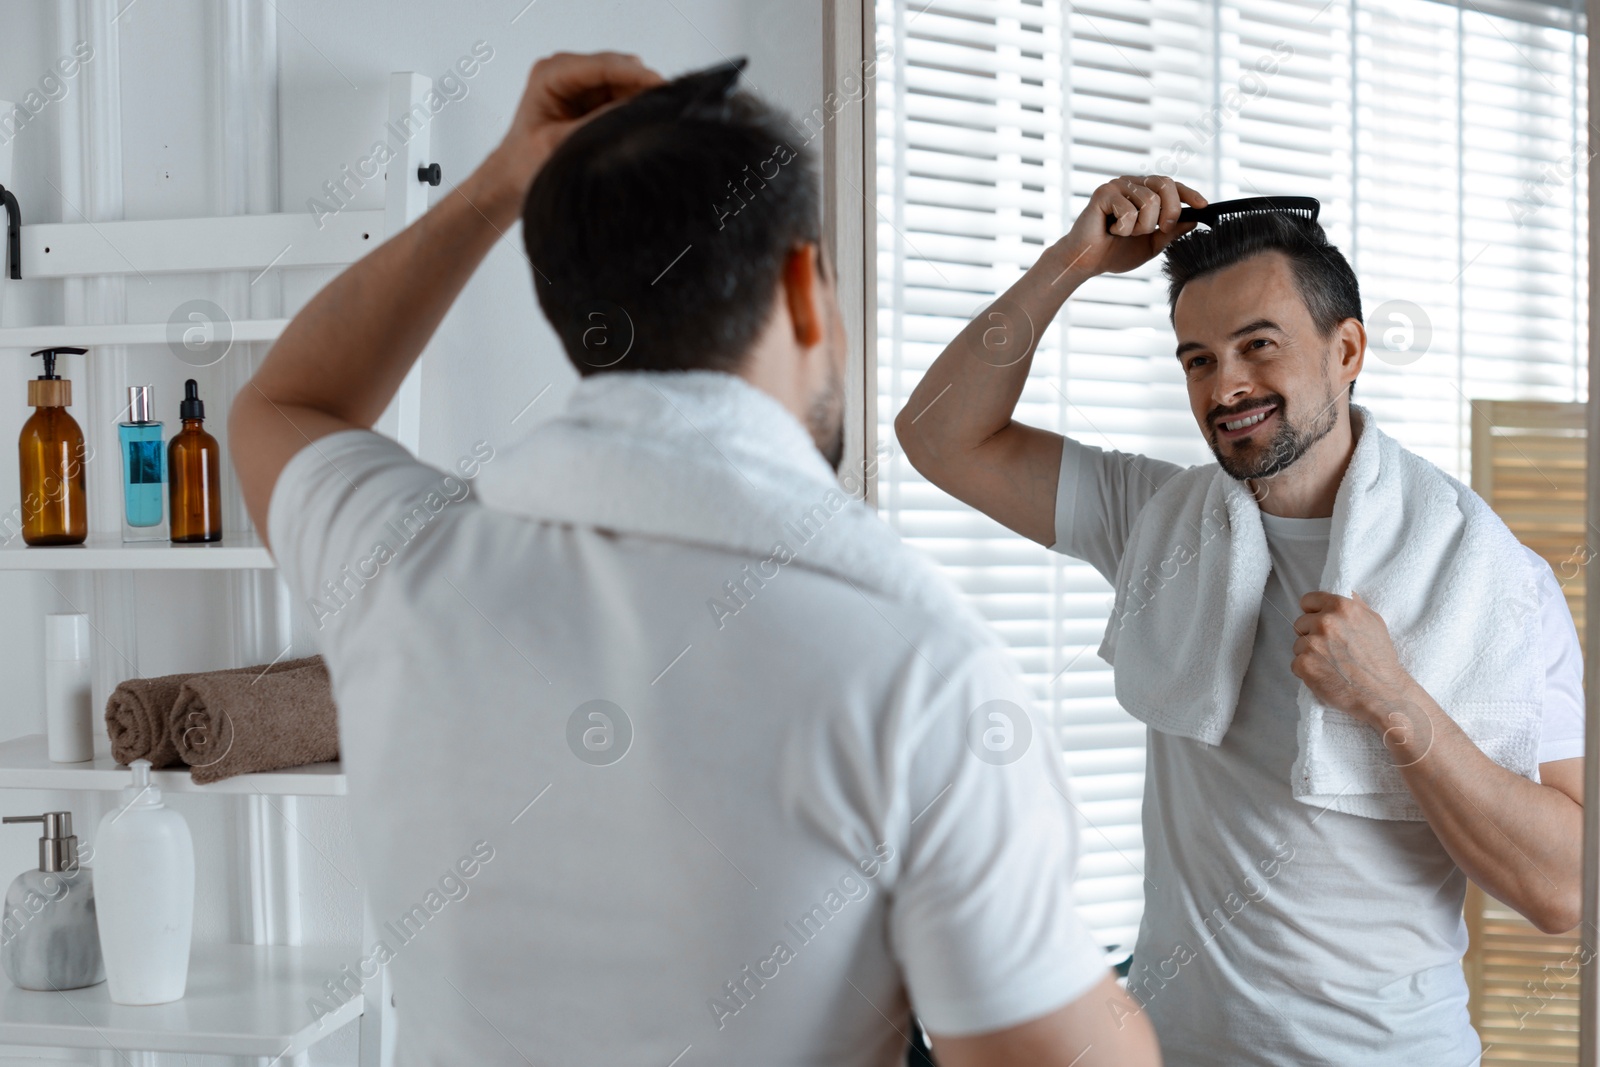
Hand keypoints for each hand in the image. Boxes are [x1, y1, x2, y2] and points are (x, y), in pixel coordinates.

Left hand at [494, 51, 665, 200]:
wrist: (515, 175)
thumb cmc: (527, 163)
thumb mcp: (560, 145)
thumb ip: (596, 124)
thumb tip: (634, 108)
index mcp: (550, 74)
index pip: (602, 66)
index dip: (635, 75)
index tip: (663, 86)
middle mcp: (564, 69)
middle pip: (616, 68)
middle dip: (640, 86)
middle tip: (664, 109)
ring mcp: (579, 80)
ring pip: (624, 80)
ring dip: (638, 98)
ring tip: (651, 120)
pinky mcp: (591, 94)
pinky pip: (622, 93)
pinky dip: (633, 106)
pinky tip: (640, 122)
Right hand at [1051, 175, 1205, 281]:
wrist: (1087, 262)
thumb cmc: (1116, 252)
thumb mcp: (1152, 244)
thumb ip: (1171, 232)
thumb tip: (1193, 220)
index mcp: (1144, 192)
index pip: (1172, 186)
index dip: (1189, 194)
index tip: (1203, 206)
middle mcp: (1132, 184)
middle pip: (1165, 186)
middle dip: (1169, 212)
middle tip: (1158, 229)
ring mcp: (1117, 186)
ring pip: (1149, 202)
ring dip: (1140, 227)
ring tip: (1124, 232)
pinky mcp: (1103, 193)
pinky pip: (1128, 210)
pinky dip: (1123, 228)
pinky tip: (1110, 230)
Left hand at [1290, 591, 1416, 725]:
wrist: (1383, 694)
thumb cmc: (1380, 660)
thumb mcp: (1374, 622)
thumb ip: (1355, 605)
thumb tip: (1343, 592)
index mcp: (1341, 607)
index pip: (1308, 600)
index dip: (1312, 612)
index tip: (1318, 622)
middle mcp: (1325, 622)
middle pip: (1300, 623)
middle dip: (1311, 635)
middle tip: (1331, 650)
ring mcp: (1312, 643)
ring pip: (1297, 645)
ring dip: (1309, 655)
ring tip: (1332, 665)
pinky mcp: (1303, 664)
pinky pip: (1295, 664)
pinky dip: (1307, 672)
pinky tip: (1325, 676)